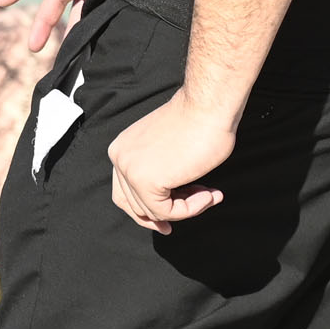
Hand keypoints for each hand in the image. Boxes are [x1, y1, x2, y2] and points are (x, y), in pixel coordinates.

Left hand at [107, 92, 236, 231]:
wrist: (207, 108)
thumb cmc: (198, 124)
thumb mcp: (167, 152)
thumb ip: (159, 172)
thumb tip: (165, 204)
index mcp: (122, 149)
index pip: (125, 192)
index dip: (147, 211)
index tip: (168, 220)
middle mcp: (119, 158)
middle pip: (134, 205)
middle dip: (165, 214)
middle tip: (192, 211)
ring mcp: (129, 170)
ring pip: (152, 211)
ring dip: (186, 208)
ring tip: (209, 194)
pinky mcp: (145, 181)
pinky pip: (167, 212)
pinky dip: (191, 209)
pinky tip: (209, 195)